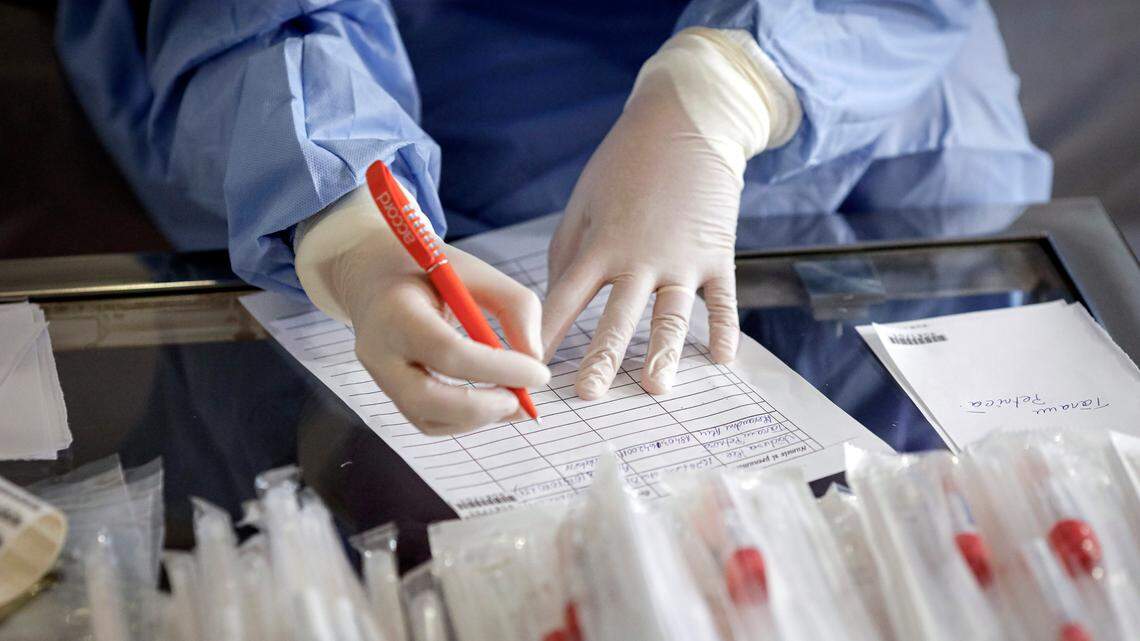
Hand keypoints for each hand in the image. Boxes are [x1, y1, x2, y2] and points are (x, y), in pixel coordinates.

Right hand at [297, 187, 549, 433]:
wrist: (374, 275)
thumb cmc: (429, 269)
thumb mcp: (476, 271)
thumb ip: (515, 306)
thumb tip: (535, 358)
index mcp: (397, 310)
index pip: (447, 351)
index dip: (498, 368)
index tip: (539, 372)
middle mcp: (379, 350)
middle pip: (426, 399)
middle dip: (482, 408)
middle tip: (523, 400)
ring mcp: (380, 377)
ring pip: (427, 419)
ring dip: (478, 419)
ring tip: (514, 400)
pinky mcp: (390, 393)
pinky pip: (428, 421)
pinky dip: (465, 421)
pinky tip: (492, 402)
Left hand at [541, 73, 742, 400]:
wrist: (687, 120)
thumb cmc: (624, 165)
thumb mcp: (583, 203)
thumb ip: (568, 257)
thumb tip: (553, 307)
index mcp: (599, 245)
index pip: (565, 301)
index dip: (545, 336)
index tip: (528, 368)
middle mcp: (639, 256)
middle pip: (617, 317)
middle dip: (602, 358)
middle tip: (588, 396)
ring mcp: (682, 258)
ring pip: (672, 316)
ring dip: (664, 354)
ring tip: (656, 388)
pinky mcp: (717, 253)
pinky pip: (722, 299)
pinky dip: (724, 329)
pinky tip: (721, 360)